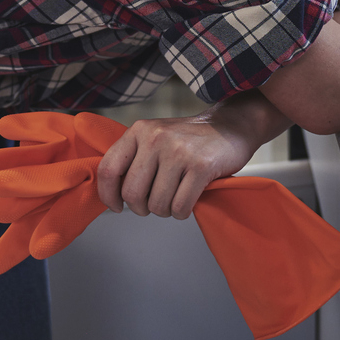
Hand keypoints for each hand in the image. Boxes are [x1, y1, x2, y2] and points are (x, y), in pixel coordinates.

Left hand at [95, 115, 254, 219]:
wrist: (231, 127)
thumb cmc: (190, 139)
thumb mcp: (155, 137)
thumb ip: (133, 158)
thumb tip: (112, 193)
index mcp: (139, 131)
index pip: (108, 169)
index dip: (108, 195)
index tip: (116, 206)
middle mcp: (156, 138)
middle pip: (132, 193)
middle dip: (141, 208)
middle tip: (153, 205)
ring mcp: (178, 152)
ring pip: (157, 204)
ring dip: (165, 211)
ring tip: (175, 198)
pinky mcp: (200, 167)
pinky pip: (180, 207)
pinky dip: (182, 212)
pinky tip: (188, 201)